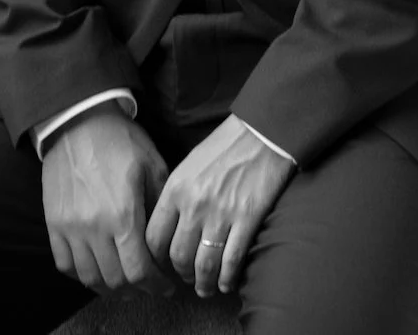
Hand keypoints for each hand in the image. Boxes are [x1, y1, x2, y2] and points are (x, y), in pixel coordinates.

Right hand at [42, 103, 172, 297]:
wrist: (80, 122)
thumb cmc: (122, 141)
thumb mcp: (153, 166)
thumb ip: (159, 207)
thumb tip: (167, 239)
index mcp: (123, 214)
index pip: (138, 270)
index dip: (155, 285)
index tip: (166, 286)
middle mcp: (94, 227)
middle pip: (115, 280)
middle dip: (137, 290)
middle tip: (149, 286)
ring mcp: (70, 228)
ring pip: (89, 278)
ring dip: (110, 288)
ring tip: (125, 285)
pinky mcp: (53, 224)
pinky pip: (65, 265)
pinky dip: (82, 275)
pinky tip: (97, 271)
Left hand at [146, 116, 293, 297]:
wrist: (263, 131)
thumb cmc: (226, 144)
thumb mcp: (190, 164)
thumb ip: (177, 195)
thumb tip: (170, 228)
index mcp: (176, 188)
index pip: (153, 238)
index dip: (156, 260)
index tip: (163, 266)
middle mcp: (194, 204)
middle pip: (178, 257)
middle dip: (181, 274)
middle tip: (187, 278)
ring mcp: (221, 213)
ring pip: (204, 265)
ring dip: (203, 282)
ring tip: (206, 287)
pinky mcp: (247, 219)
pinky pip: (232, 260)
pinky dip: (228, 278)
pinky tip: (227, 283)